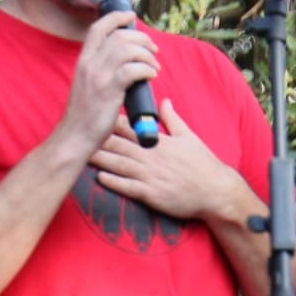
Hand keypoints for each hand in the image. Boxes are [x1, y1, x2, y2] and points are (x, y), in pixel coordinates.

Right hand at [61, 7, 162, 149]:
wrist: (75, 137)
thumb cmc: (85, 115)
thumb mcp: (87, 85)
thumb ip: (100, 70)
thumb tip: (124, 62)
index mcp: (84, 61)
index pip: (98, 28)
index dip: (116, 17)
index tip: (131, 16)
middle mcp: (90, 64)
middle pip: (119, 36)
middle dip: (142, 38)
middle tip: (153, 49)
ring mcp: (99, 76)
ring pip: (128, 49)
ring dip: (147, 54)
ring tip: (154, 66)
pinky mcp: (110, 90)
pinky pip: (134, 69)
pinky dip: (147, 69)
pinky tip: (151, 76)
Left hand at [91, 100, 255, 225]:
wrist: (216, 192)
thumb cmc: (204, 164)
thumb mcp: (190, 137)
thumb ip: (173, 119)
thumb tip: (165, 101)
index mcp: (159, 141)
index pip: (131, 128)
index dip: (111, 122)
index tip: (96, 115)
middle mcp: (151, 156)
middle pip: (119, 145)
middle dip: (98, 138)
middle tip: (79, 132)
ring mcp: (150, 176)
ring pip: (119, 165)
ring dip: (100, 159)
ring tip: (82, 154)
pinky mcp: (151, 194)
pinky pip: (128, 187)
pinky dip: (113, 183)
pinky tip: (99, 178)